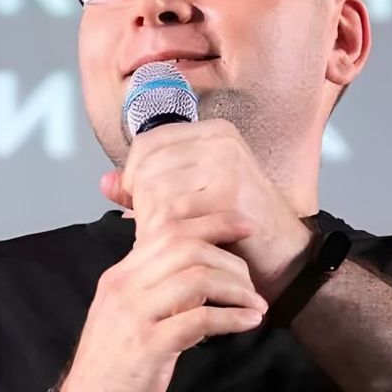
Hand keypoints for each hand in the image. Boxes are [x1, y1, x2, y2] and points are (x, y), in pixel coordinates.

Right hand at [59, 213, 267, 391]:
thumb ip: (158, 292)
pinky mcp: (147, 347)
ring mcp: (133, 315)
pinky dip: (232, 318)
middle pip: (186, 246)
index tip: (245, 227)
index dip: (213, 221)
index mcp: (121, 275)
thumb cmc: (115, 369)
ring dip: (236, 289)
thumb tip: (201, 275)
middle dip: (230, 259)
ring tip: (256, 305)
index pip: (168, 229)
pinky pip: (199, 319)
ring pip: (196, 278)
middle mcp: (124, 286)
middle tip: (253, 282)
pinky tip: (248, 322)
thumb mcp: (132, 318)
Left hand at [101, 118, 316, 301]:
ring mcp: (228, 166)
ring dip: (152, 223)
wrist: (286, 259)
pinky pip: (174, 214)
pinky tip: (178, 248)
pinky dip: (167, 236)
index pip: (147, 144)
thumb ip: (147, 188)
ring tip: (167, 240)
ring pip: (157, 191)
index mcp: (212, 132)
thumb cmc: (237, 229)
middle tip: (154, 230)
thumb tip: (104, 182)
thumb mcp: (191, 198)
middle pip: (148, 168)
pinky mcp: (230, 197)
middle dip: (141, 204)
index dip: (133, 176)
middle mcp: (221, 141)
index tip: (140, 204)